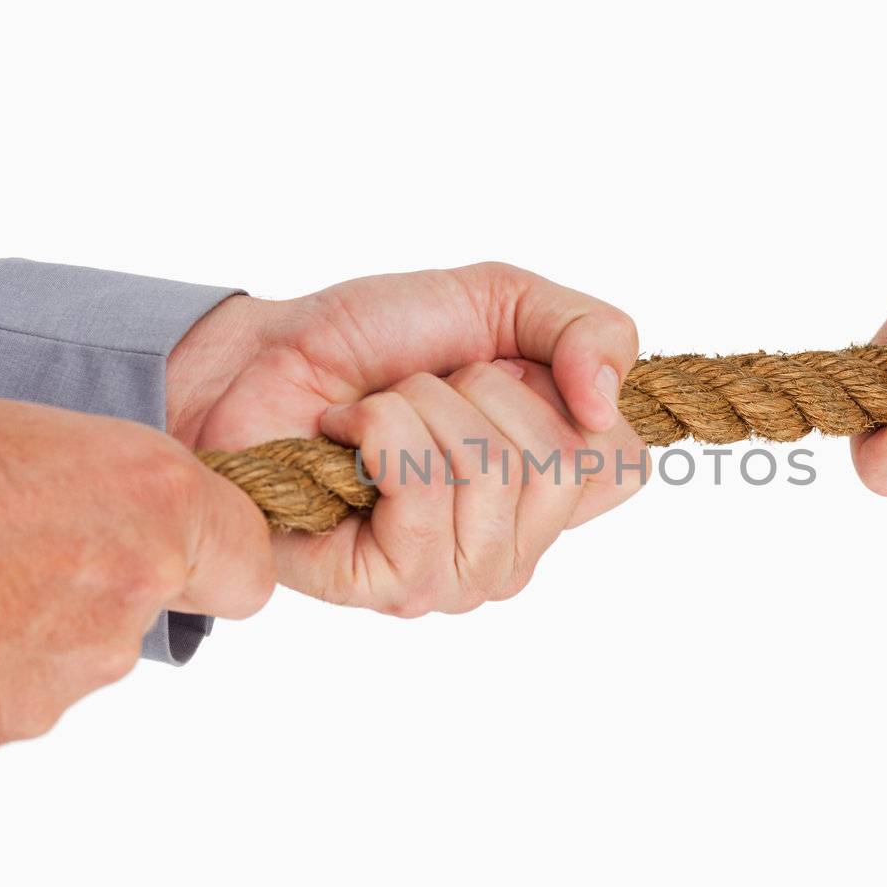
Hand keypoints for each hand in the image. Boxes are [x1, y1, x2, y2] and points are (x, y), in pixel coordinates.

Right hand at [0, 379, 275, 749]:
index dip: (216, 555)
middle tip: (35, 548)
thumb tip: (69, 481)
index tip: (177, 543)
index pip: (247, 560)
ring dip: (47, 621)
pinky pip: (32, 685)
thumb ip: (71, 463)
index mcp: (152, 495)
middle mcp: (136, 582)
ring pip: (94, 647)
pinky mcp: (25, 715)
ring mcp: (85, 660)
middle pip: (162, 600)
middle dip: (116, 580)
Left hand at [165, 262, 646, 613]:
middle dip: (481, 390)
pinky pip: (424, 490)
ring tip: (379, 415)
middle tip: (424, 392)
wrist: (263, 355)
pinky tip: (346, 439)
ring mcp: (459, 578)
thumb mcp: (506, 301)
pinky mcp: (393, 585)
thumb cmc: (378, 340)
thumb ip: (593, 331)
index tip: (501, 369)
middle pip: (562, 463)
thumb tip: (609, 404)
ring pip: (492, 472)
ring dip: (421, 406)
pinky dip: (378, 431)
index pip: (623, 465)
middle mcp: (516, 549)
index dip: (568, 394)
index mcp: (554, 494)